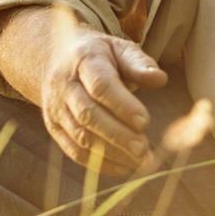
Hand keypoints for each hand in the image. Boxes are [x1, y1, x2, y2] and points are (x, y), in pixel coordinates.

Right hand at [37, 20, 168, 175]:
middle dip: (117, 134)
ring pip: (81, 136)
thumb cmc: (98, 55)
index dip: (123, 105)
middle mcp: (64, 85)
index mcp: (83, 60)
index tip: (145, 122)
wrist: (55, 58)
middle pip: (88, 114)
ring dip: (112, 153)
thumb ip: (139, 63)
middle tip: (143, 149)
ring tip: (141, 161)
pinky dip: (100, 164)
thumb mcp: (118, 48)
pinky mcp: (54, 128)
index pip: (100, 85)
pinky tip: (125, 167)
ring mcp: (56, 108)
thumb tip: (160, 78)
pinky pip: (75, 151)